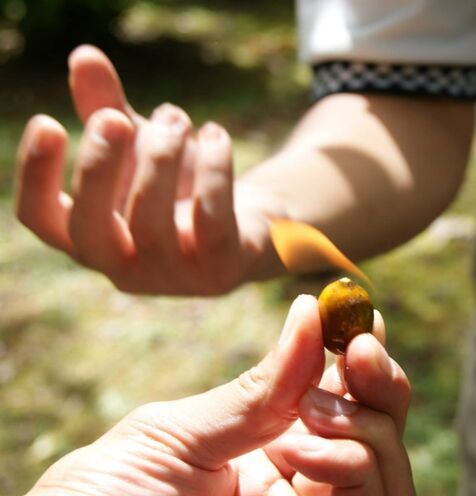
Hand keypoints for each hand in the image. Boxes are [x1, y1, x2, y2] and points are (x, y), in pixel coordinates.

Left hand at [0, 295, 417, 495]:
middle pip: (383, 442)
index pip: (342, 407)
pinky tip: (302, 449)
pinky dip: (356, 471)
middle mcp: (299, 492)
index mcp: (269, 453)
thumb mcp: (181, 431)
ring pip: (394, 487)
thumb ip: (260, 389)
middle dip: (382, 390)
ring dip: (368, 433)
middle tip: (357, 351)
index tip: (365, 320)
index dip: (364, 366)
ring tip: (309, 414)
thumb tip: (312, 313)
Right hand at [15, 45, 286, 294]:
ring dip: (161, 159)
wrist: (257, 226)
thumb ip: (108, 108)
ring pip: (151, 224)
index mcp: (92, 237)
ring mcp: (173, 276)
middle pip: (90, 229)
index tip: (49, 122)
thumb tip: (84, 56)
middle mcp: (125, 266)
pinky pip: (212, 223)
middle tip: (116, 119)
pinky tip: (215, 135)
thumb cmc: (185, 189)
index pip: (41, 219)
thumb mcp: (143, 147)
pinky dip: (214, 173)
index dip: (36, 175)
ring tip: (176, 118)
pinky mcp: (220, 270)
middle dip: (98, 168)